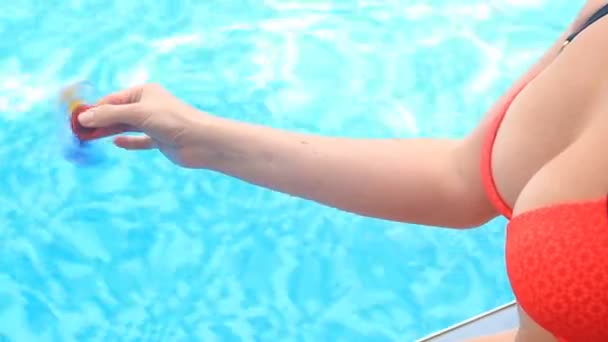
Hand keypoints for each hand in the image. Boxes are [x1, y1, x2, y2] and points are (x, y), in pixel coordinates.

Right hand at [78, 83, 210, 167]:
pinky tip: (116, 143)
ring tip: (88, 139)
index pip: (112, 99)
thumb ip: (109, 115)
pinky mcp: (160, 140)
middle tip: (79, 132)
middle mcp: (148, 105)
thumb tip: (83, 118)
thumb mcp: (137, 114)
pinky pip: (139, 140)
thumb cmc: (172, 120)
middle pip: (117, 113)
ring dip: (109, 131)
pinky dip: (128, 141)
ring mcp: (154, 123)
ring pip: (126, 127)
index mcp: (144, 92)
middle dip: (99, 121)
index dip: (94, 110)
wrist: (202, 141)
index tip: (76, 121)